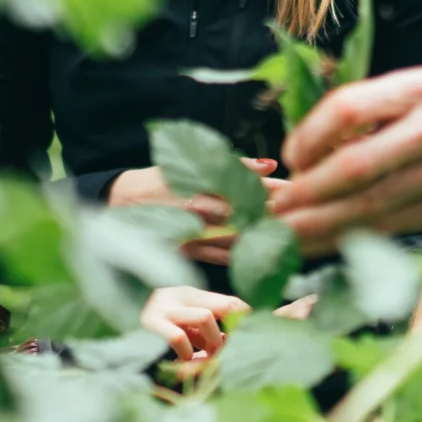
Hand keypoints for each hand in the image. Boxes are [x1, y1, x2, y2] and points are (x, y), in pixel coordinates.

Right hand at [113, 161, 284, 265]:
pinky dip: (243, 254)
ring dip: (263, 236)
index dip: (274, 190)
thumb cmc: (160, 180)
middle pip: (248, 214)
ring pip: (239, 238)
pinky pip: (222, 256)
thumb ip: (232, 165)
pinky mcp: (188, 251)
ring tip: (289, 234)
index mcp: (203, 184)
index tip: (297, 189)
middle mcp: (200, 210)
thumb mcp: (191, 165)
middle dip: (275, 214)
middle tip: (301, 214)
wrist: (120, 203)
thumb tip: (270, 165)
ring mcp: (194, 233)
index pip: (247, 186)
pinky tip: (262, 254)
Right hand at [138, 284, 250, 368]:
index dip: (244, 319)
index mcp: (188, 295)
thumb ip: (204, 332)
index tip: (250, 337)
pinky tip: (183, 361)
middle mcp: (177, 295)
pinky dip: (187, 353)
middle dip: (231, 334)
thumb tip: (231, 342)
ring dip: (212, 342)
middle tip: (223, 354)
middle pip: (224, 306)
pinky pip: (179, 337)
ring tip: (203, 359)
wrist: (112, 339)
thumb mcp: (181, 329)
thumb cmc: (151, 339)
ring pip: (206, 317)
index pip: (230, 302)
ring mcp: (163, 308)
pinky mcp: (150, 325)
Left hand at [274, 68, 421, 254]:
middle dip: (307, 192)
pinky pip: (394, 227)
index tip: (289, 156)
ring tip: (284, 235)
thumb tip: (310, 149)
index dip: (311, 134)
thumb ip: (375, 110)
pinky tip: (326, 246)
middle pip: (357, 165)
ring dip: (321, 224)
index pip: (351, 108)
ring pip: (372, 205)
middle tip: (271, 209)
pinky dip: (354, 239)